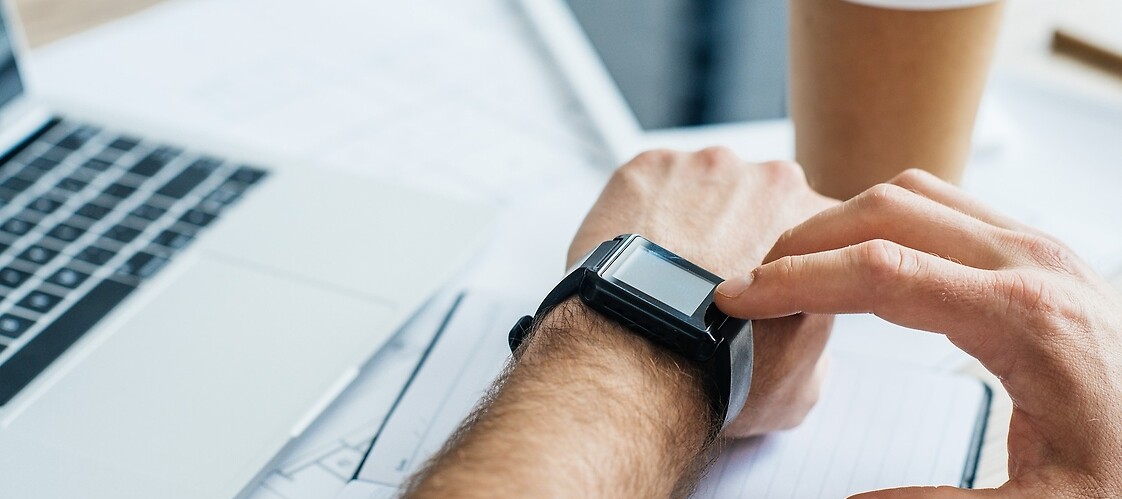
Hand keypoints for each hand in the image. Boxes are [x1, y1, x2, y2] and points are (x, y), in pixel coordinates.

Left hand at [569, 147, 836, 436]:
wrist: (646, 358)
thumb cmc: (724, 374)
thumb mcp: (804, 380)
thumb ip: (816, 337)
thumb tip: (803, 332)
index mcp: (819, 223)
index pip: (810, 225)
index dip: (784, 258)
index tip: (760, 284)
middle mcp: (769, 178)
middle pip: (754, 196)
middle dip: (737, 228)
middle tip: (709, 279)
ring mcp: (705, 166)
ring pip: (699, 185)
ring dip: (689, 216)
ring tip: (666, 272)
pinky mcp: (648, 166)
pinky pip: (649, 182)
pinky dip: (642, 210)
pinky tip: (636, 257)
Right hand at [715, 169, 1121, 496]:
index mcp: (1024, 319)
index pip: (879, 269)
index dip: (796, 279)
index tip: (741, 296)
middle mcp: (1030, 262)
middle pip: (886, 212)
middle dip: (804, 240)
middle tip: (755, 282)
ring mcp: (1036, 247)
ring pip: (912, 194)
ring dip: (842, 221)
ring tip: (796, 266)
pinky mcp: (1036, 251)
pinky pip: (943, 204)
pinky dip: (882, 220)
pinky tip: (860, 260)